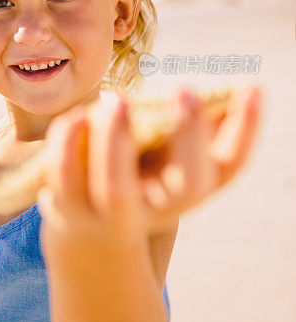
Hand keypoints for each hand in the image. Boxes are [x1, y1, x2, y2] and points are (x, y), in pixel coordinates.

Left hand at [38, 86, 262, 241]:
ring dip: (117, 142)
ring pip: (116, 189)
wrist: (90, 234)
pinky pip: (66, 176)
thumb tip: (225, 89)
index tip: (255, 88)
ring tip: (117, 98)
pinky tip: (78, 116)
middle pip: (187, 185)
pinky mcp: (69, 207)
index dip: (247, 130)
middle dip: (190, 136)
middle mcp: (158, 207)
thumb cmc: (137, 177)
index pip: (230, 166)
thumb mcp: (165, 158)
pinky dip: (68, 144)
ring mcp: (112, 214)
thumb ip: (188, 129)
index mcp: (187, 191)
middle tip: (186, 88)